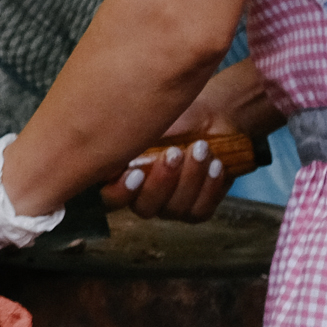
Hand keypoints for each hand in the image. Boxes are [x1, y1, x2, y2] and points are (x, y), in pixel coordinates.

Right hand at [103, 61, 280, 221]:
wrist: (207, 117)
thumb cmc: (171, 117)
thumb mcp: (148, 120)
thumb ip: (128, 135)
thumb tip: (110, 140)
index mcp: (122, 177)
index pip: (110, 198)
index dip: (121, 192)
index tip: (136, 171)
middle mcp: (142, 197)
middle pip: (144, 208)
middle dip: (162, 181)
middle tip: (175, 152)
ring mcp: (169, 207)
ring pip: (175, 208)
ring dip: (190, 177)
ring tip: (201, 148)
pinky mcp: (196, 210)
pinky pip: (200, 210)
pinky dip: (209, 187)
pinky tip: (216, 164)